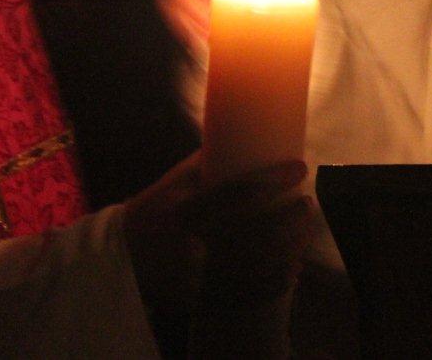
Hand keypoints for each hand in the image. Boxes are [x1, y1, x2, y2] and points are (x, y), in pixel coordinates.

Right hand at [122, 152, 311, 315]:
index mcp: (184, 212)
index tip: (300, 166)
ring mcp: (200, 275)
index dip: (274, 179)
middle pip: (256, 232)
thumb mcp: (175, 181)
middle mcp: (192, 245)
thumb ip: (210, 162)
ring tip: (306, 227)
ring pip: (259, 264)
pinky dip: (276, 281)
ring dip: (290, 246)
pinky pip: (249, 294)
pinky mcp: (205, 297)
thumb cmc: (154, 210)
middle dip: (289, 217)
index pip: (238, 193)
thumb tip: (248, 134)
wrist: (124, 258)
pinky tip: (295, 267)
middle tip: (308, 201)